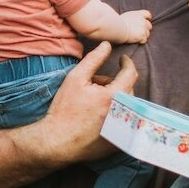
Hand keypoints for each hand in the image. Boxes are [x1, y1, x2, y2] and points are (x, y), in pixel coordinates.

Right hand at [34, 44, 131, 164]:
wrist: (58, 142)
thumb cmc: (64, 110)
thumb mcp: (75, 79)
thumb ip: (93, 59)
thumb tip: (107, 45)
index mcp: (115, 95)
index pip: (130, 73)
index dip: (127, 63)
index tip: (122, 60)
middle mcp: (125, 112)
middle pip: (127, 89)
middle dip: (114, 83)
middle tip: (94, 85)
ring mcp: (125, 129)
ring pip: (127, 105)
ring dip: (116, 99)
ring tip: (94, 102)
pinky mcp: (122, 141)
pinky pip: (125, 121)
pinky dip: (116, 115)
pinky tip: (98, 118)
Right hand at [117, 9, 151, 43]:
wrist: (117, 27)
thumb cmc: (118, 23)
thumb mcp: (126, 16)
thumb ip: (133, 18)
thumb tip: (132, 21)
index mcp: (138, 14)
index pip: (147, 14)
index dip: (148, 18)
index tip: (147, 20)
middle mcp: (142, 20)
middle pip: (149, 25)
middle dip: (145, 29)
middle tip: (138, 32)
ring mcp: (143, 28)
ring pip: (147, 34)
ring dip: (143, 36)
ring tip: (135, 37)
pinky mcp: (142, 35)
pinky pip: (144, 40)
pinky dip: (140, 41)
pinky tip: (134, 41)